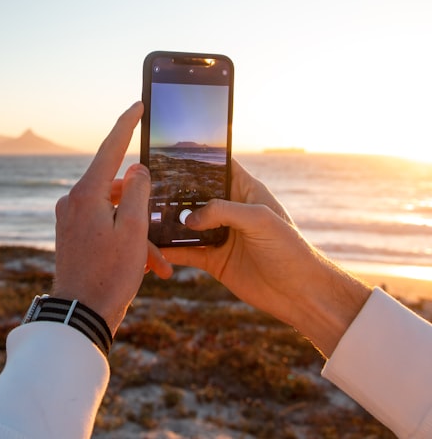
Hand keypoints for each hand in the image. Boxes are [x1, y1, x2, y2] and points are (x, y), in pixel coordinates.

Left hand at [53, 102, 172, 334]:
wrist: (80, 315)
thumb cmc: (108, 275)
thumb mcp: (134, 230)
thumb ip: (138, 192)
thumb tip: (137, 169)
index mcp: (86, 193)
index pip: (111, 148)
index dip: (127, 123)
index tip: (139, 104)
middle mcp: (73, 200)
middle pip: (117, 188)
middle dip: (145, 210)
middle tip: (162, 233)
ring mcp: (70, 218)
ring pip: (115, 212)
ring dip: (139, 234)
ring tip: (159, 263)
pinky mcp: (72, 234)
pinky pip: (105, 227)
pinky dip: (125, 242)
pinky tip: (147, 267)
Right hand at [158, 159, 370, 356]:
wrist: (300, 294)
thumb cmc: (290, 250)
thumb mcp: (260, 220)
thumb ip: (224, 211)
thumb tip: (189, 218)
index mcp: (246, 191)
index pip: (219, 166)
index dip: (199, 156)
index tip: (173, 149)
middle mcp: (230, 211)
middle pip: (195, 194)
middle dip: (173, 190)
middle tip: (147, 185)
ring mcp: (219, 235)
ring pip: (185, 223)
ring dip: (167, 221)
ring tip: (144, 214)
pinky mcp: (212, 259)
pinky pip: (184, 251)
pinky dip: (168, 250)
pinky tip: (153, 248)